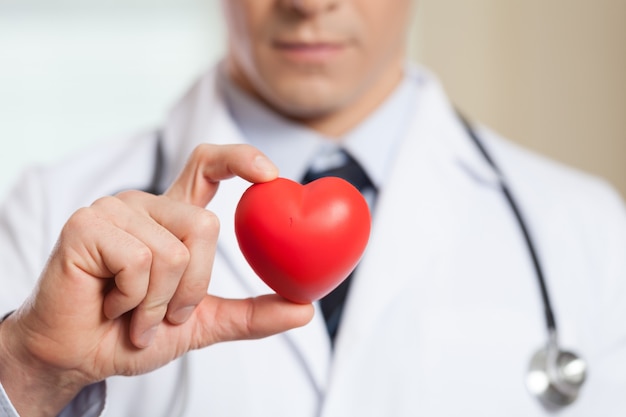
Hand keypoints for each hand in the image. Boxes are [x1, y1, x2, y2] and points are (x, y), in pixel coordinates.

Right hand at [0, 144, 313, 416]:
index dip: (241, 159)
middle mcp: (146, 206)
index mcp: (172, 218)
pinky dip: (133, 300)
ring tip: (132, 313)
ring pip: (174, 250)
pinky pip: (138, 261)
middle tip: (164, 314)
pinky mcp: (86, 225)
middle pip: (205, 225)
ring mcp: (114, 210)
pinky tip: (110, 305)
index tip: (271, 176)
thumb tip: (304, 309)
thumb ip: (250, 313)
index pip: (207, 166)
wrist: (80, 356)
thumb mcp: (203, 323)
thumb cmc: (134, 332)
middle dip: (194, 287)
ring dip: (159, 302)